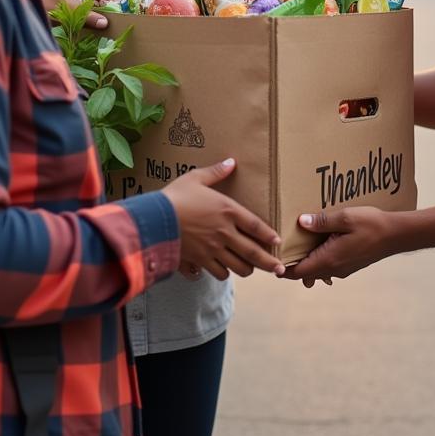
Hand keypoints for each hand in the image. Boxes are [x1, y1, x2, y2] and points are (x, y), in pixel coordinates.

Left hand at [41, 0, 118, 29]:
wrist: (23, 18)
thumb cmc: (40, 8)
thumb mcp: (63, 9)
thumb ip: (83, 14)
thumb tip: (105, 22)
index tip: (112, 7)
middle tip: (117, 11)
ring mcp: (74, 3)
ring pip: (95, 1)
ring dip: (104, 8)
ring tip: (112, 18)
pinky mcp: (73, 16)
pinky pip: (89, 13)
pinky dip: (97, 18)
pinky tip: (101, 25)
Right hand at [163, 158, 285, 280]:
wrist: (154, 220)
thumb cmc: (175, 196)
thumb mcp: (195, 178)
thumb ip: (216, 172)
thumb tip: (231, 162)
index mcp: (228, 211)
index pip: (256, 226)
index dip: (269, 235)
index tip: (278, 241)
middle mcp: (225, 233)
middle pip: (254, 253)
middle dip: (269, 263)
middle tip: (280, 269)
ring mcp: (213, 250)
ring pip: (239, 267)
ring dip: (247, 269)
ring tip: (252, 269)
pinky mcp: (200, 261)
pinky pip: (218, 273)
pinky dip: (223, 273)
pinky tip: (224, 270)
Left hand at [285, 207, 394, 287]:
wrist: (396, 235)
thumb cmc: (371, 224)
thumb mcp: (344, 217)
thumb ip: (321, 221)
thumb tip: (300, 222)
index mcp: (328, 260)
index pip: (297, 272)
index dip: (281, 267)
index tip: (270, 257)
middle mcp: (333, 269)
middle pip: (304, 273)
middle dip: (290, 263)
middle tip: (278, 247)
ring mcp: (342, 269)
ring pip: (315, 270)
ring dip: (304, 261)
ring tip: (296, 243)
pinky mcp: (348, 265)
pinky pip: (326, 266)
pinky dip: (317, 258)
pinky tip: (317, 242)